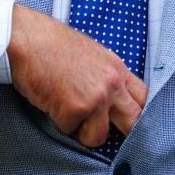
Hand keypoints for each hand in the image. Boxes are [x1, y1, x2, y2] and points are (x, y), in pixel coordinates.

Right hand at [7, 3, 147, 147]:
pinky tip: (51, 101)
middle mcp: (111, 84)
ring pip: (98, 136)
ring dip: (81, 131)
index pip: (145, 98)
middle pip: (134, 122)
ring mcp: (95, 98)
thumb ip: (105, 76)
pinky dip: (58, 121)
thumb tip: (110, 100)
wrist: (29, 38)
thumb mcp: (91, 54)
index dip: (139, 114)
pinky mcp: (73, 110)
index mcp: (117, 68)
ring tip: (66, 110)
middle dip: (122, 134)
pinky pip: (69, 130)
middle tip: (105, 131)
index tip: (128, 123)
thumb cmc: (53, 44)